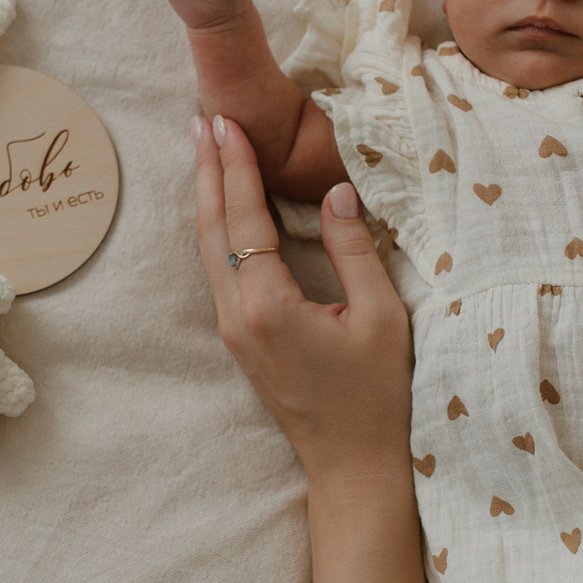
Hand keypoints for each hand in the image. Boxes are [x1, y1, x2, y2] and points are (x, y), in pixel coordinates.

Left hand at [192, 115, 411, 478]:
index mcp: (268, 305)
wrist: (353, 464)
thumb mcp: (380, 317)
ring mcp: (233, 330)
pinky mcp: (240, 339)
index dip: (234, 167)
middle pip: (210, 227)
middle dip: (207, 170)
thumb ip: (354, 250)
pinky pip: (219, 269)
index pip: (243, 218)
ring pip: (208, 249)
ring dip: (207, 196)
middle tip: (202, 118)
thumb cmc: (376, 395)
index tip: (225, 122)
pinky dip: (217, 227)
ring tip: (205, 150)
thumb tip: (338, 190)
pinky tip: (223, 206)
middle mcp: (238, 315)